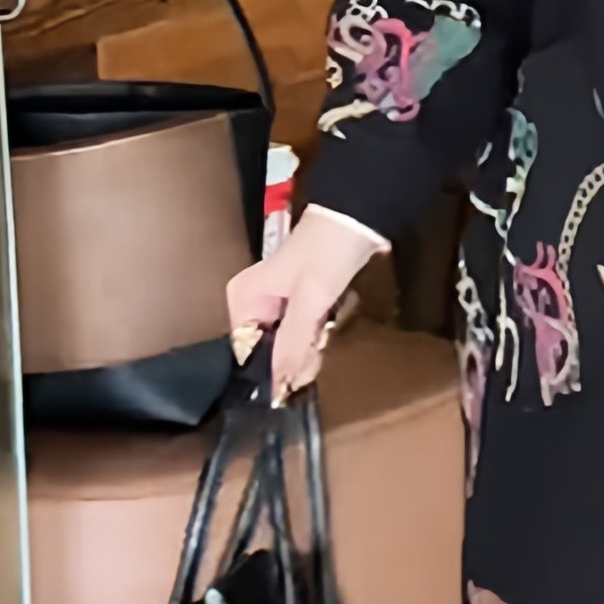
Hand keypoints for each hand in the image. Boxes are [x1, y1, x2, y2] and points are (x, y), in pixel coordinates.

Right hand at [226, 207, 388, 403]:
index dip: (270, 369)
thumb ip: (294, 344)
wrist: (360, 216)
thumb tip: (280, 387)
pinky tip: (327, 336)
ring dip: (307, 349)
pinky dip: (316, 335)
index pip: (247, 351)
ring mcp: (280, 299)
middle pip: (268, 347)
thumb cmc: (328, 252)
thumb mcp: (310, 300)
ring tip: (322, 349)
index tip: (294, 383)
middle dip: (291, 360)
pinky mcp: (304, 297)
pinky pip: (304, 328)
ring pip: (288, 340)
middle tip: (314, 369)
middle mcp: (255, 300)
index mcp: (243, 298)